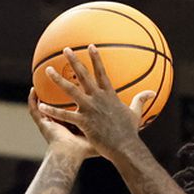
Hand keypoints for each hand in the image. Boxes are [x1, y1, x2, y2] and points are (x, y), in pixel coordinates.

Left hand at [37, 46, 155, 161]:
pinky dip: (52, 111)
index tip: (90, 46)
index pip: (102, 72)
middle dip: (74, 61)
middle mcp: (98, 98)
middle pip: (84, 76)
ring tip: (47, 71)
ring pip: (70, 91)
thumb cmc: (130, 133)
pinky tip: (41, 106)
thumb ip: (141, 100)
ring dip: (58, 80)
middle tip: (65, 50)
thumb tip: (152, 92)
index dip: (96, 58)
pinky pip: (64, 115)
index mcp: (109, 96)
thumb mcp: (136, 114)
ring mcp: (89, 109)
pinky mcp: (83, 121)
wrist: (125, 147)